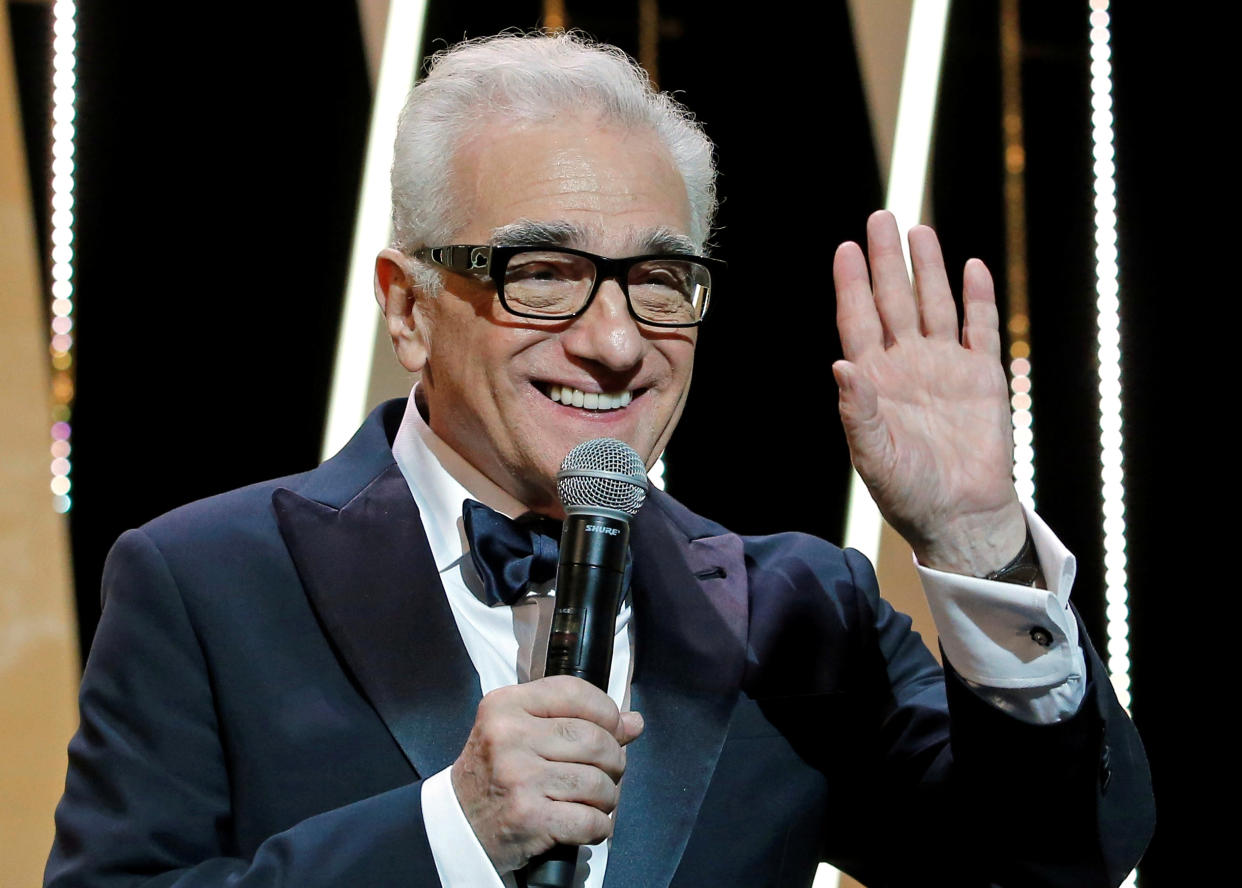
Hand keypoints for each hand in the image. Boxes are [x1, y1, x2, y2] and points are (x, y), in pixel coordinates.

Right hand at [450, 675, 643, 873]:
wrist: (459, 825)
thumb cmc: (495, 773)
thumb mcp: (521, 732)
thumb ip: (575, 720)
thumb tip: (634, 722)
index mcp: (505, 706)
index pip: (574, 692)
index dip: (607, 711)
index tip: (614, 728)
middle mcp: (509, 737)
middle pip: (594, 740)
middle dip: (613, 760)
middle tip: (606, 771)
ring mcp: (519, 778)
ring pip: (598, 782)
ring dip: (606, 796)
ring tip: (593, 799)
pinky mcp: (529, 818)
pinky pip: (590, 820)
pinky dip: (598, 826)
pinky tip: (585, 823)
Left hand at [832, 211, 1025, 575]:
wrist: (961, 517)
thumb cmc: (909, 493)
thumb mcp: (874, 456)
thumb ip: (857, 411)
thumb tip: (840, 364)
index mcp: (874, 381)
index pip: (858, 322)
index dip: (852, 286)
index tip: (846, 250)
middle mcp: (907, 366)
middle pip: (894, 301)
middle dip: (887, 261)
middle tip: (880, 218)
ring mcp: (945, 367)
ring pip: (935, 306)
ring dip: (928, 270)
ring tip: (919, 231)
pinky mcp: (982, 378)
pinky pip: (979, 329)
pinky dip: (977, 299)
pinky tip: (970, 267)